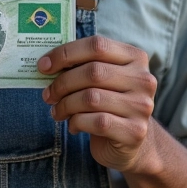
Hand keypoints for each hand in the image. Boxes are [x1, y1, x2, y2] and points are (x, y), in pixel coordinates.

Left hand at [38, 36, 156, 173]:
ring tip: (57, 111)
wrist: (131, 141)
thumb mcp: (101, 79)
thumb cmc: (108, 102)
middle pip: (93, 72)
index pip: (97, 45)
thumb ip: (82, 65)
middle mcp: (142, 79)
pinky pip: (96, 122)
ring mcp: (141, 106)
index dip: (66, 53)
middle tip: (47, 94)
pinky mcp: (135, 131)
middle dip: (63, 83)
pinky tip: (73, 125)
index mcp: (134, 57)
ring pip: (92, 98)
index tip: (44, 65)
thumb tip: (47, 63)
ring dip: (66, 105)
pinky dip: (77, 122)